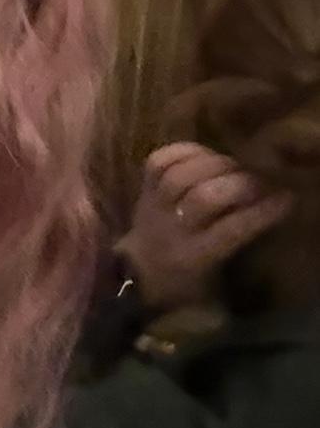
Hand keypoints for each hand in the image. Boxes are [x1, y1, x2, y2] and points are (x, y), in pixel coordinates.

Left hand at [119, 142, 291, 308]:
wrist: (141, 269)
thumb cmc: (190, 276)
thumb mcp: (218, 274)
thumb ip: (240, 243)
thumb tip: (271, 204)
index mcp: (196, 257)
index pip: (231, 231)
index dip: (261, 212)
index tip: (286, 198)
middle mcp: (172, 230)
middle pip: (203, 198)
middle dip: (239, 184)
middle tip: (259, 181)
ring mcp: (154, 206)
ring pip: (180, 176)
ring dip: (214, 164)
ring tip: (234, 166)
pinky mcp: (142, 188)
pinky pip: (159, 161)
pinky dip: (185, 151)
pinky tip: (205, 154)